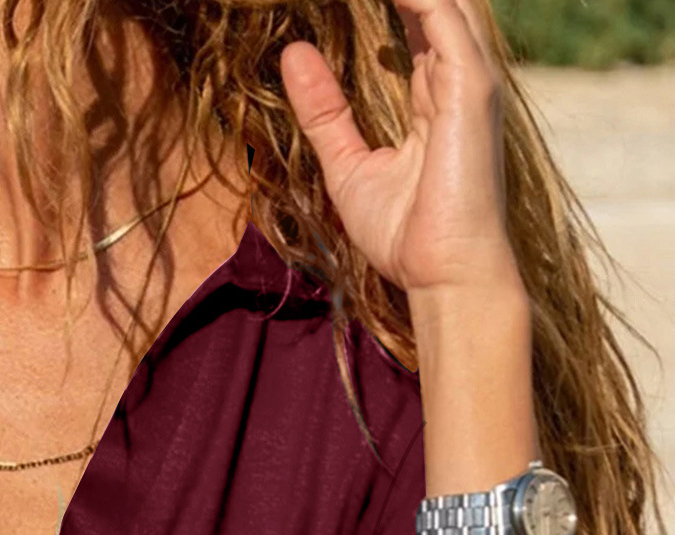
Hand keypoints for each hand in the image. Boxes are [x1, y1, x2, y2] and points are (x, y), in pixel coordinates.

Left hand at [279, 0, 523, 299]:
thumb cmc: (405, 235)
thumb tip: (294, 54)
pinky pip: (442, 14)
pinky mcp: (471, 86)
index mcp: (435, 95)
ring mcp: (469, 78)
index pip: (415, 22)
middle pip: (431, 1)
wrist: (444, 276)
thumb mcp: (347, 167)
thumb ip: (323, 112)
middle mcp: (457, 78)